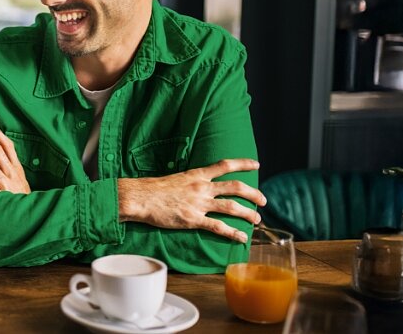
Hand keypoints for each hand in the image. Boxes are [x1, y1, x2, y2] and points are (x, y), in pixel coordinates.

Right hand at [116, 159, 268, 241]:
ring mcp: (199, 204)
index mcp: (197, 175)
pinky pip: (219, 226)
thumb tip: (198, 186)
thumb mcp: (175, 179)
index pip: (225, 165)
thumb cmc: (152, 189)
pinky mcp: (193, 219)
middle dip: (253, 194)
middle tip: (263, 201)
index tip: (257, 164)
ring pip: (232, 207)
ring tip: (257, 219)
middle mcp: (202, 187)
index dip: (243, 164)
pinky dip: (233, 232)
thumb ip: (190, 182)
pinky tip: (242, 237)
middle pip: (236, 188)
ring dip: (248, 214)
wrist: (139, 198)